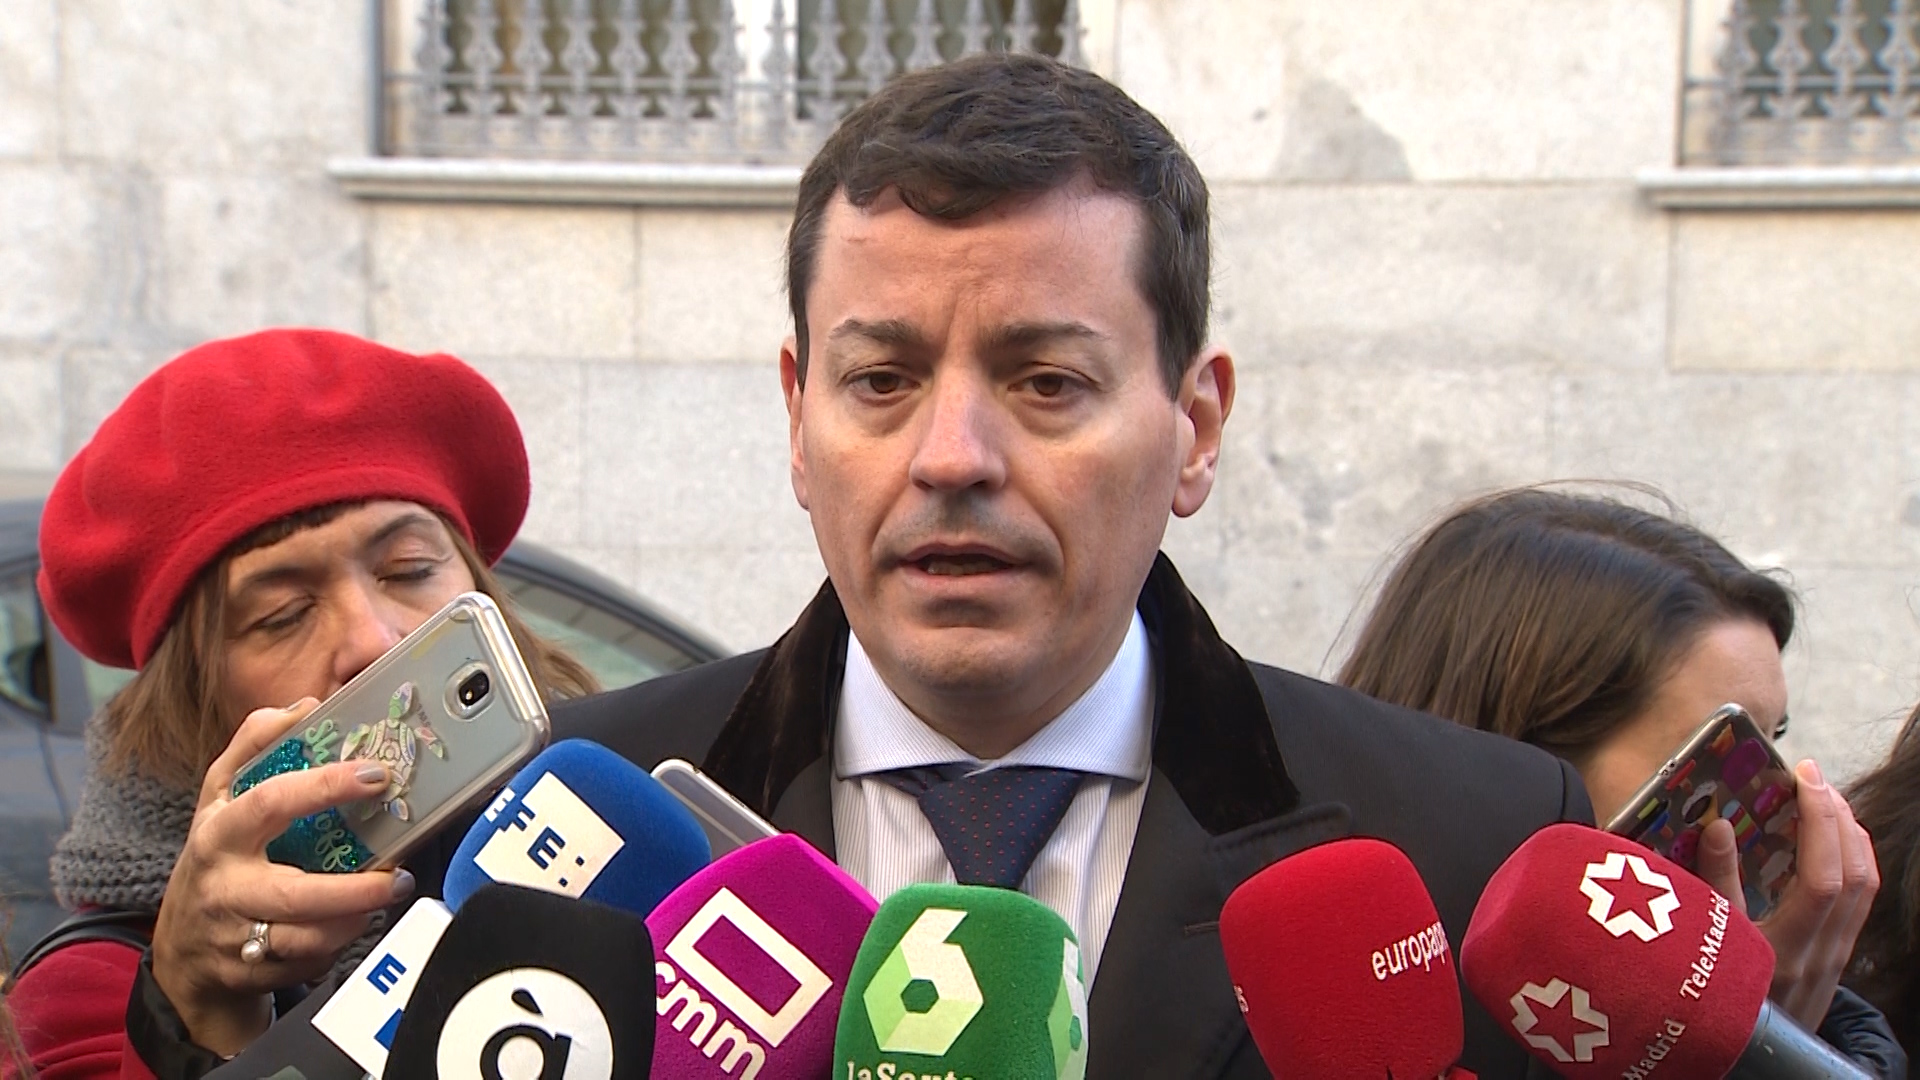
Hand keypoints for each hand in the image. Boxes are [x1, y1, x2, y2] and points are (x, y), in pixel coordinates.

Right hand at [150, 699, 417, 1055]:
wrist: (183, 947)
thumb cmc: (217, 854)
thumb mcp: (220, 794)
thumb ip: (255, 742)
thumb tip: (304, 705)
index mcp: (220, 833)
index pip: (273, 802)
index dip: (326, 786)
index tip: (377, 775)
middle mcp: (225, 887)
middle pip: (295, 893)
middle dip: (355, 889)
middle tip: (399, 875)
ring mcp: (236, 936)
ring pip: (307, 937)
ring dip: (354, 920)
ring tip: (384, 896)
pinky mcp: (251, 974)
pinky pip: (309, 962)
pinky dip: (337, 945)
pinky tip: (352, 923)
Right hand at [1694, 759, 1878, 1030]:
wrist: (1748, 1058)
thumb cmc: (1715, 995)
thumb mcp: (1703, 942)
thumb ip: (1713, 885)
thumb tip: (1717, 825)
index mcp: (1791, 946)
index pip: (1825, 876)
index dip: (1819, 822)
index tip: (1803, 776)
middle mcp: (1824, 951)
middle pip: (1857, 874)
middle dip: (1839, 816)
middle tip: (1812, 778)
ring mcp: (1836, 954)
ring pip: (1867, 885)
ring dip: (1851, 834)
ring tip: (1824, 801)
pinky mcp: (1838, 955)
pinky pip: (1861, 898)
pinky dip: (1851, 859)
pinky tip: (1829, 843)